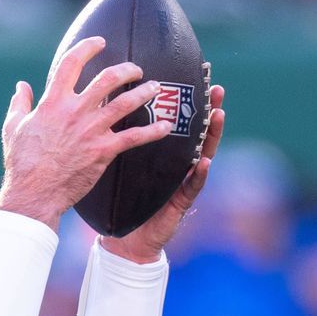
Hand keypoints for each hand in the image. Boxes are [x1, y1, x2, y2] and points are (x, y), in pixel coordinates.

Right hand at [0, 37, 176, 229]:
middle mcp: (75, 111)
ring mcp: (92, 130)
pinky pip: (134, 137)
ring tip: (155, 87)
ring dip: (144, 93)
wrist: (34, 192)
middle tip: (135, 70)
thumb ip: (20, 104)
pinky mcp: (104, 150)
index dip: (87, 48)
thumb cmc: (21, 162)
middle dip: (126, 69)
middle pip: (107, 78)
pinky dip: (152, 131)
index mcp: (53, 102)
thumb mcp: (13, 128)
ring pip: (126, 103)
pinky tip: (166, 126)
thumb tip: (21, 86)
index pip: (71, 63)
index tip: (99, 42)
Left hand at [100, 84, 225, 263]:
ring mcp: (182, 183)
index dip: (188, 101)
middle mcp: (177, 165)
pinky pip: (191, 186)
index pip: (178, 121)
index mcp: (162, 154)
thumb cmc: (121, 201)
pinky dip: (199, 174)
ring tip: (218, 115)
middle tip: (215, 88)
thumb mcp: (119, 164)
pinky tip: (205, 162)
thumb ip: (116, 139)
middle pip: (196, 132)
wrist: (125, 239)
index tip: (194, 75)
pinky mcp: (179, 203)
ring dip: (212, 135)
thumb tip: (99, 107)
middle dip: (208, 109)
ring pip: (202, 154)